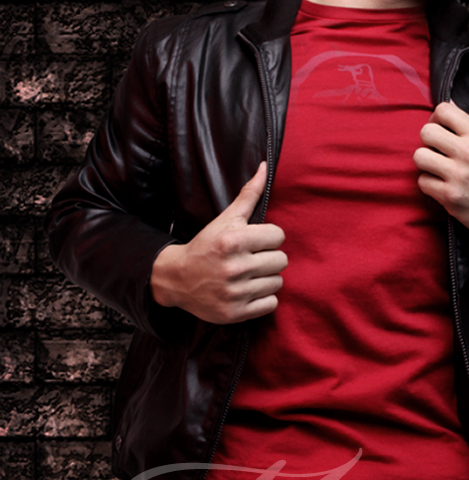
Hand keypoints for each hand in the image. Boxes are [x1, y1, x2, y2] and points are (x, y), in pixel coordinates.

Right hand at [150, 162, 287, 323]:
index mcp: (232, 241)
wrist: (176, 279)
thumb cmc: (206, 245)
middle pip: (282, 260)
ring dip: (267, 278)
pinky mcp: (235, 313)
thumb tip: (266, 166)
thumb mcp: (225, 219)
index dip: (269, 237)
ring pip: (278, 282)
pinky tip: (249, 290)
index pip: (278, 236)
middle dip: (270, 258)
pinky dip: (263, 298)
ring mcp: (234, 292)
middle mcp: (234, 267)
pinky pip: (271, 304)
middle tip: (253, 258)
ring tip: (250, 274)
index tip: (256, 241)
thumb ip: (249, 194)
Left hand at [413, 101, 468, 239]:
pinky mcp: (450, 196)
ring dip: (426, 163)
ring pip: (419, 156)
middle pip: (426, 132)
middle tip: (437, 151)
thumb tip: (447, 105)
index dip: (436, 119)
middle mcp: (468, 152)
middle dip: (428, 141)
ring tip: (437, 169)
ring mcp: (458, 175)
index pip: (444, 110)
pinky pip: (423, 182)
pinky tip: (442, 186)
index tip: (440, 129)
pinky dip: (429, 184)